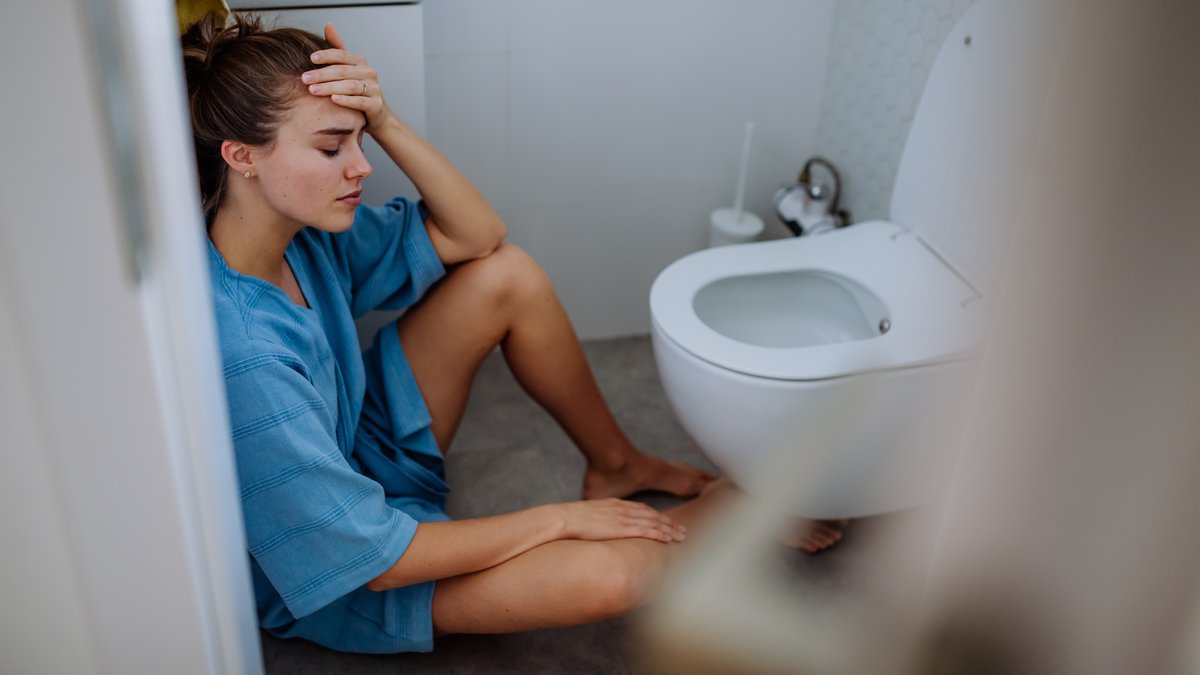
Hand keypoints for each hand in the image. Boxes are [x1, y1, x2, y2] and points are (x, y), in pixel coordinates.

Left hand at [303, 23, 392, 132]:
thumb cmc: (358, 89)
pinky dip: (346, 100)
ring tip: (313, 90)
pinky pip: (359, 101)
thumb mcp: (349, 68)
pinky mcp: (376, 104)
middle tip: (304, 78)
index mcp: (360, 62)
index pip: (342, 55)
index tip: (311, 58)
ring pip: (350, 86)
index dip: (327, 55)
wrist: (377, 113)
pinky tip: (333, 100)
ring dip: (330, 87)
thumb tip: (328, 25)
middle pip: (343, 71)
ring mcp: (374, 89)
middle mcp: (369, 73)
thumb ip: (338, 48)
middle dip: (322, 74)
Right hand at [552, 499, 686, 543]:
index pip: (641, 509)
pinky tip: (668, 539)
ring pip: (653, 522)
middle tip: (682, 529)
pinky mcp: (621, 527)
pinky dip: (659, 534)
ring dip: (669, 529)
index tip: (666, 521)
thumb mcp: (587, 517)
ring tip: (681, 536)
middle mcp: (622, 508)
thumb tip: (600, 532)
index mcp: (614, 504)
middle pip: (652, 514)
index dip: (656, 516)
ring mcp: (623, 517)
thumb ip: (598, 522)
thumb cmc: (570, 521)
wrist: (563, 518)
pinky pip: (646, 530)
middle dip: (668, 522)